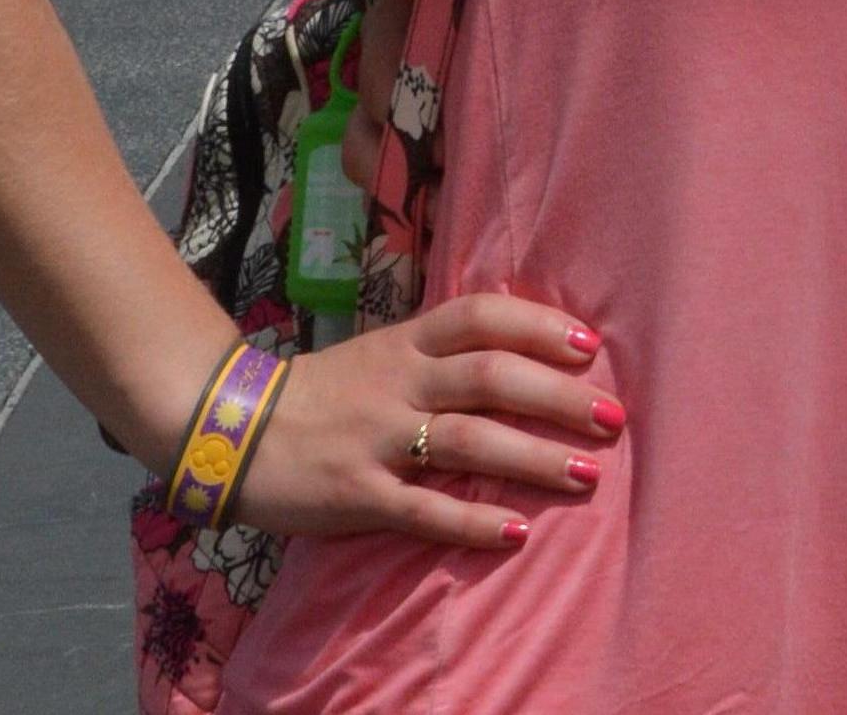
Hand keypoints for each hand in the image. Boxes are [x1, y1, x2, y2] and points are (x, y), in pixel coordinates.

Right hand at [221, 291, 621, 548]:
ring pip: (468, 440)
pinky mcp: (358, 495)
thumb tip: (522, 352)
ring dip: (533, 458)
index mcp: (407, 340)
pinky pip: (424, 510)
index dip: (538, 326)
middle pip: (490, 376)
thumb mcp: (383, 352)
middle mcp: (400, 381)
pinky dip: (473, 521)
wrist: (234, 428)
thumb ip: (441, 352)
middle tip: (611, 416)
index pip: (482, 315)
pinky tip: (516, 532)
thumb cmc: (327, 392)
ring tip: (586, 475)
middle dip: (557, 396)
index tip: (589, 345)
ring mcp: (379, 438)